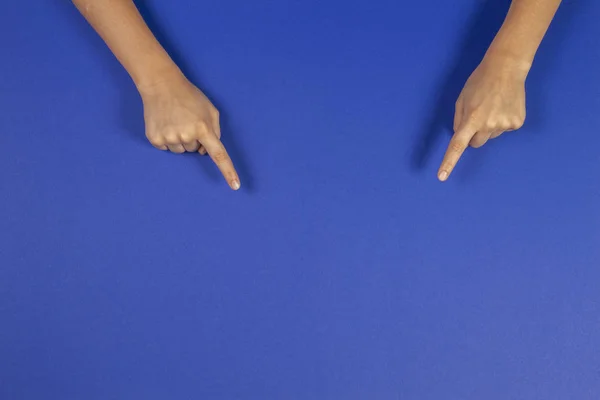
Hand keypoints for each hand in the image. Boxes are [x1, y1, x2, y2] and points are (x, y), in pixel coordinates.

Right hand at [139, 74, 239, 189]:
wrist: (161, 84)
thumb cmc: (189, 96)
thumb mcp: (210, 110)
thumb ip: (215, 131)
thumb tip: (206, 152)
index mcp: (204, 128)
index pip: (219, 155)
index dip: (228, 171)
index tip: (235, 186)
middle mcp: (187, 135)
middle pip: (195, 151)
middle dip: (194, 139)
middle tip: (186, 121)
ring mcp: (169, 138)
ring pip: (181, 151)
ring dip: (180, 140)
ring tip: (175, 121)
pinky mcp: (155, 139)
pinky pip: (165, 149)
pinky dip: (166, 140)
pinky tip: (165, 124)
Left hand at [438, 55, 527, 180]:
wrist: (507, 68)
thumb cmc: (479, 82)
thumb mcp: (462, 99)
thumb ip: (458, 120)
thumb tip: (460, 137)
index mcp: (471, 119)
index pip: (457, 146)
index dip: (449, 162)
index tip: (441, 176)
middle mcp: (488, 125)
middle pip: (476, 143)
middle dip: (473, 134)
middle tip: (479, 115)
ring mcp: (504, 126)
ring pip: (490, 136)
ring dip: (489, 126)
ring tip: (493, 106)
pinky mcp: (517, 124)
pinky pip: (504, 130)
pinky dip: (503, 121)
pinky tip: (504, 106)